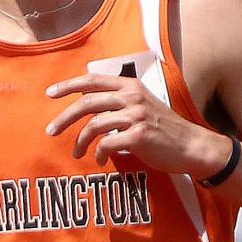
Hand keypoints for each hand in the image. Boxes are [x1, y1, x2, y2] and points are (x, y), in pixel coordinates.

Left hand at [46, 72, 228, 173]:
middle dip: (64, 118)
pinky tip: (100, 161)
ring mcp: (135, 116)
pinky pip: (106, 144)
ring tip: (77, 153)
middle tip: (50, 131)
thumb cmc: (164, 129)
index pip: (92, 80)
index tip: (50, 94)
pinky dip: (98, 154)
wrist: (192, 146)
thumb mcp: (142, 106)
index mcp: (131, 86)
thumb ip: (118, 103)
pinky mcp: (138, 136)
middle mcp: (132, 97)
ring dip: (80, 142)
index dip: (68, 86)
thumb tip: (88, 108)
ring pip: (93, 125)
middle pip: (86, 103)